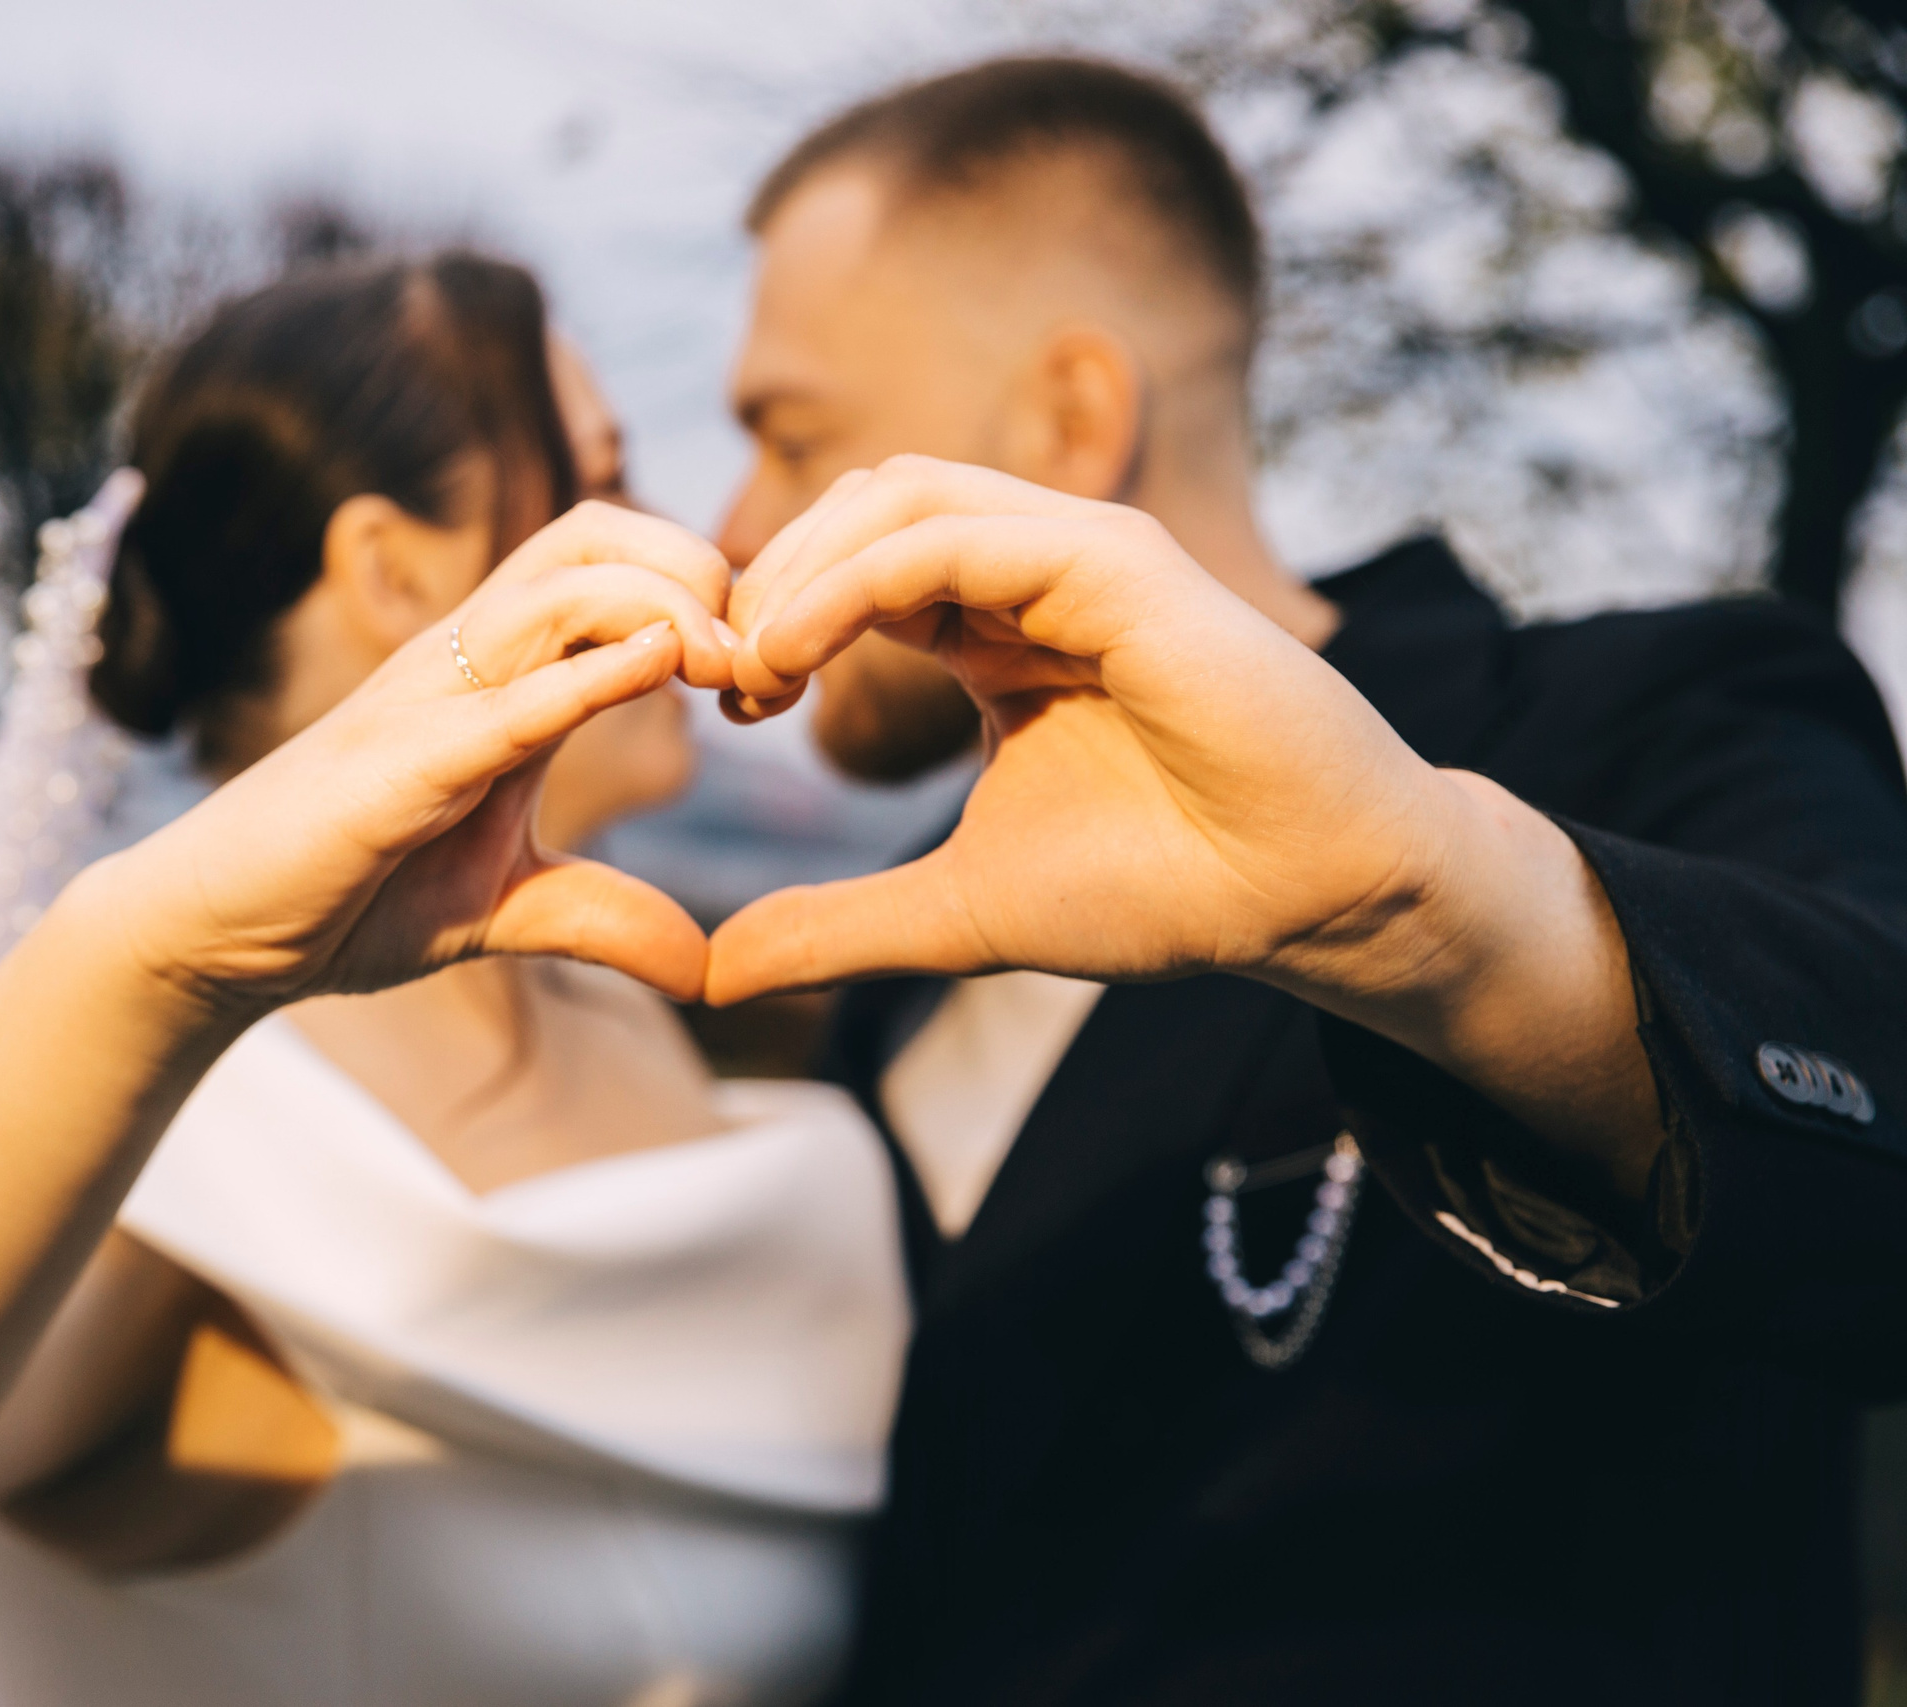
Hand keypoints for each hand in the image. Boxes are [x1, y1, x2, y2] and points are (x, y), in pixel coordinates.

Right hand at [98, 501, 736, 1010]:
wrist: (221, 935)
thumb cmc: (349, 897)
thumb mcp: (507, 909)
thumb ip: (602, 918)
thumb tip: (701, 966)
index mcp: (501, 679)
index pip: (611, 567)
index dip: (704, 596)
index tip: (769, 683)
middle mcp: (468, 664)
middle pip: (593, 534)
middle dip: (695, 565)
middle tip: (760, 660)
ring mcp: (428, 703)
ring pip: (557, 586)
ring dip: (664, 607)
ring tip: (728, 667)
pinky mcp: (397, 765)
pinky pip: (505, 700)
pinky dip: (588, 675)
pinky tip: (657, 667)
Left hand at [708, 457, 1501, 1008]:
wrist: (1307, 897)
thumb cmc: (1164, 885)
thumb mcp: (959, 909)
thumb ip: (838, 926)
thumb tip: (713, 972)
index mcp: (992, 628)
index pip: (849, 567)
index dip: (771, 617)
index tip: (725, 704)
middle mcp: (1031, 573)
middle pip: (860, 508)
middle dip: (769, 578)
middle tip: (720, 676)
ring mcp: (1077, 555)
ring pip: (899, 496)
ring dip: (800, 566)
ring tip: (750, 662)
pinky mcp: (1117, 563)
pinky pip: (953, 538)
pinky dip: (857, 579)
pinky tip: (797, 650)